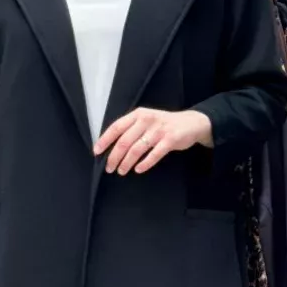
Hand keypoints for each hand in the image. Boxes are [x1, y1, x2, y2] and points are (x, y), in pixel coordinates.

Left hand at [95, 107, 212, 175]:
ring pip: (137, 149)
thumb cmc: (163, 124)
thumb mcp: (146, 120)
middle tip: (109, 168)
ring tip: (121, 171)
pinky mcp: (170, 139)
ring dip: (127, 162)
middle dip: (114, 156)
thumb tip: (111, 147)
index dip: (105, 140)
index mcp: (138, 115)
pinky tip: (138, 170)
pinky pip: (154, 154)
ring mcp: (159, 130)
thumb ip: (131, 129)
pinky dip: (145, 163)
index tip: (96, 152)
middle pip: (124, 141)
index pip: (116, 127)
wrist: (190, 123)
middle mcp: (147, 120)